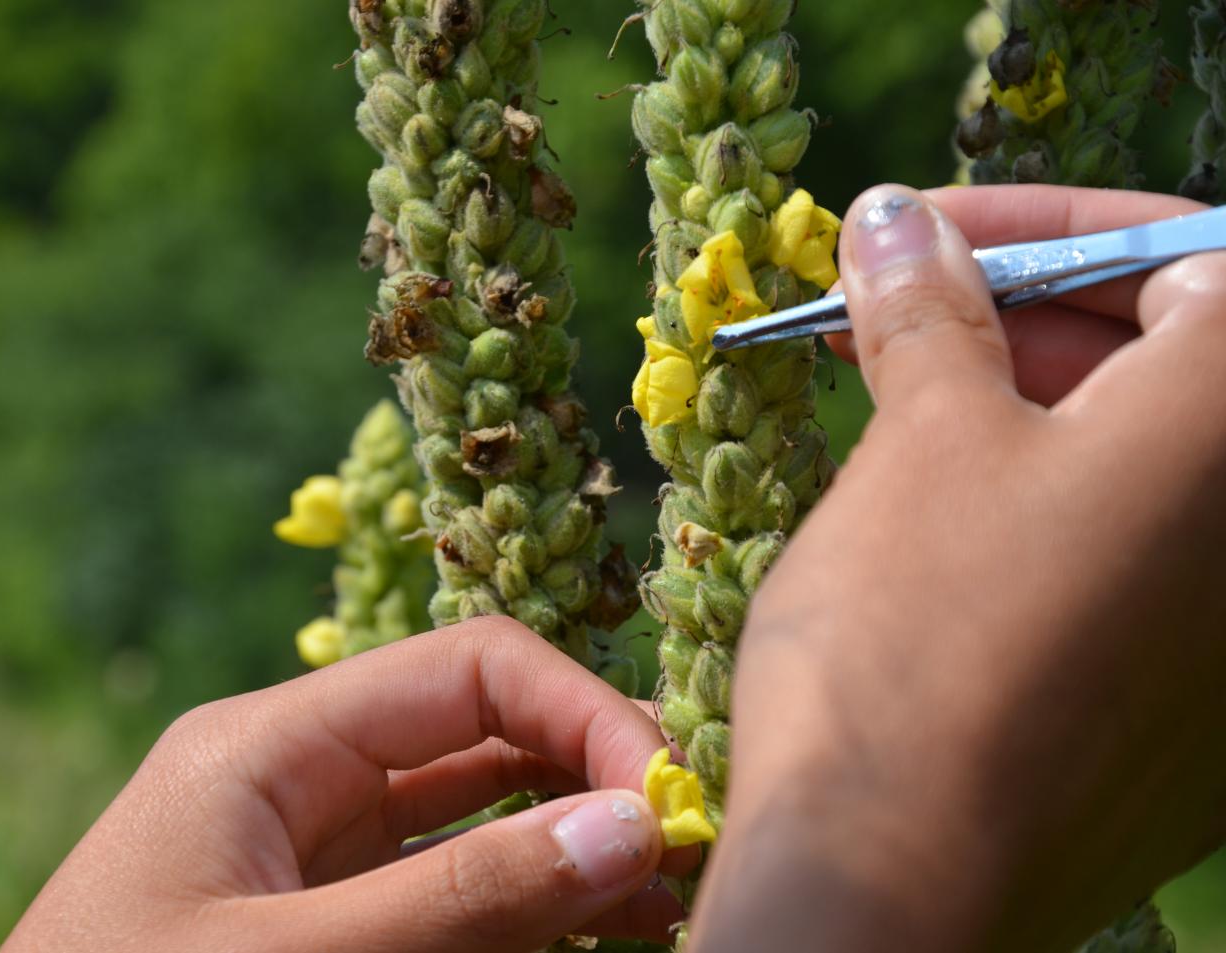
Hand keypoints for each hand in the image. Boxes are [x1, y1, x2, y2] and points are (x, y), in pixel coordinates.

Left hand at [2, 619, 681, 952]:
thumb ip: (462, 904)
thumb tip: (629, 829)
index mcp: (268, 743)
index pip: (465, 671)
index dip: (581, 713)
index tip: (665, 797)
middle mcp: (300, 780)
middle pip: (482, 734)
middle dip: (592, 775)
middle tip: (691, 843)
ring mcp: (318, 858)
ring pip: (482, 817)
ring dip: (578, 845)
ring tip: (675, 895)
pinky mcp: (331, 925)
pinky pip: (454, 892)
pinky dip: (533, 903)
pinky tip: (610, 925)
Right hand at [692, 185, 1225, 951]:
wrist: (892, 898)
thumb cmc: (910, 643)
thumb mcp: (919, 441)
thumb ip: (930, 308)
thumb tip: (899, 220)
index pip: (1187, 252)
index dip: (1043, 225)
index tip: (925, 233)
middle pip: (1176, 356)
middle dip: (1027, 316)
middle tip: (894, 321)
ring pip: (1151, 465)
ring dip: (1032, 412)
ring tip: (901, 421)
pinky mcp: (1200, 724)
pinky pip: (1144, 567)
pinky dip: (1056, 513)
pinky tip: (945, 535)